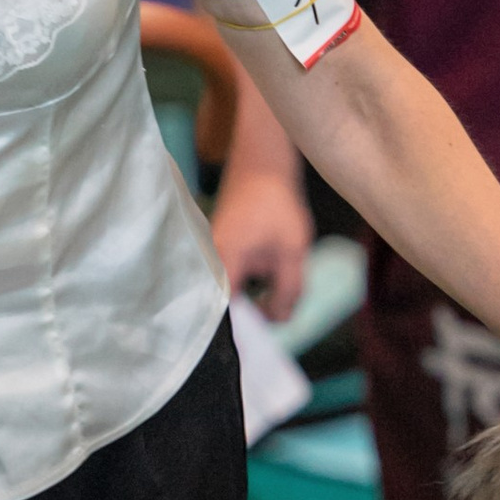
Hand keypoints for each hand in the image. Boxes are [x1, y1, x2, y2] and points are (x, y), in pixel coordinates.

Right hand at [211, 163, 313, 321]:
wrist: (262, 165)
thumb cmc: (277, 205)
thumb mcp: (293, 252)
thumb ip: (289, 291)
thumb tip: (280, 322)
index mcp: (222, 264)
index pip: (226, 314)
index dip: (245, 329)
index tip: (267, 335)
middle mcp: (206, 263)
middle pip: (225, 306)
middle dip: (252, 314)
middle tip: (278, 311)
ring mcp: (207, 257)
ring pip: (227, 293)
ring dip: (251, 298)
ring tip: (275, 291)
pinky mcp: (213, 251)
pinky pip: (226, 279)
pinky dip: (246, 284)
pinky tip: (266, 276)